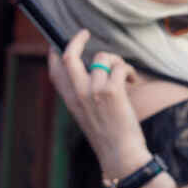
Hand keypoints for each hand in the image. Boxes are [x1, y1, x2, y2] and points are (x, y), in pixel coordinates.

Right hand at [47, 29, 150, 178]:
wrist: (120, 154)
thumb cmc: (110, 135)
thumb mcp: (88, 115)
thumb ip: (85, 95)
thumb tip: (93, 72)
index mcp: (71, 101)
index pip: (55, 72)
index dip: (54, 54)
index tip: (58, 44)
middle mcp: (79, 94)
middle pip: (68, 57)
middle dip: (76, 40)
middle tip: (85, 33)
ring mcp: (94, 91)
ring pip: (102, 58)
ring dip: (117, 61)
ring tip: (125, 75)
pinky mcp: (112, 91)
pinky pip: (119, 66)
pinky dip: (129, 71)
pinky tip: (133, 81)